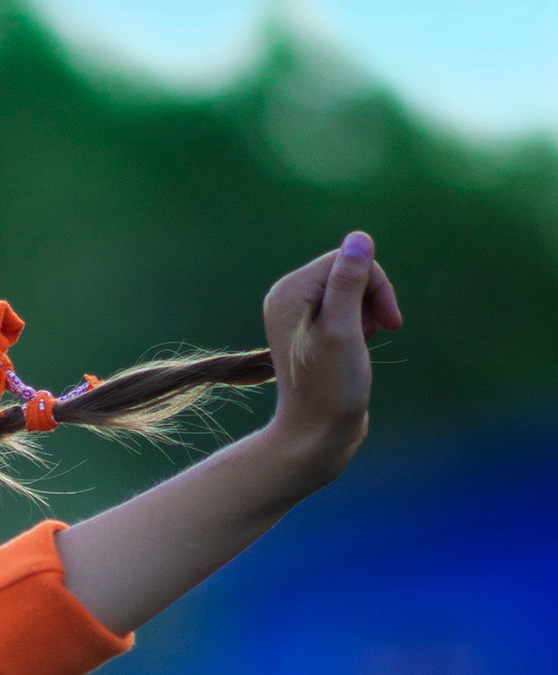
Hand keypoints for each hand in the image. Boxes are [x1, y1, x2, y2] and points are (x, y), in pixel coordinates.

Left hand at [262, 234, 402, 477]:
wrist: (317, 436)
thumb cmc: (329, 388)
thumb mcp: (343, 330)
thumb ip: (348, 282)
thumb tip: (359, 238)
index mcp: (288, 292)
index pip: (347, 259)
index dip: (374, 285)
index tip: (385, 322)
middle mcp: (290, 298)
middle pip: (351, 272)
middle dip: (370, 301)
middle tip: (368, 337)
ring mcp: (302, 316)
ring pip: (356, 292)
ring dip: (368, 316)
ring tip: (358, 348)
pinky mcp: (316, 331)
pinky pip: (352, 311)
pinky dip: (363, 327)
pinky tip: (356, 351)